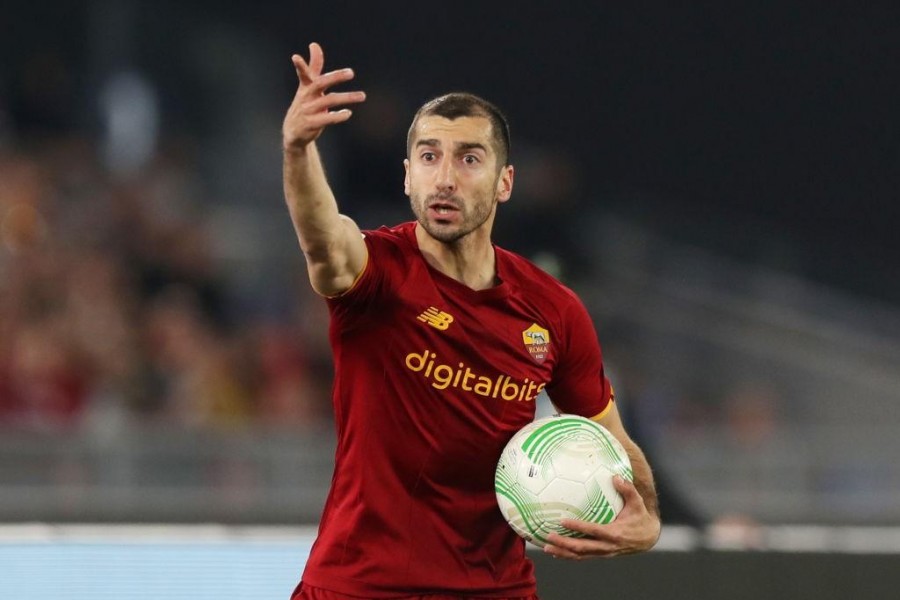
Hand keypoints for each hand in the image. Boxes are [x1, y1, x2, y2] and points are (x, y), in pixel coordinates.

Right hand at [282, 42, 365, 150]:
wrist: (293, 132)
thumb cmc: (305, 105)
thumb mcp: (308, 86)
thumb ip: (313, 67)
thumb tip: (314, 45)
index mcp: (305, 87)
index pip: (303, 74)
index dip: (300, 66)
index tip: (295, 57)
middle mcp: (305, 97)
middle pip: (320, 84)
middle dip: (335, 77)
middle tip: (351, 72)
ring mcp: (308, 111)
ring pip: (329, 101)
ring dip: (346, 97)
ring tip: (362, 96)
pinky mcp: (311, 124)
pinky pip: (326, 119)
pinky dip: (338, 116)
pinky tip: (348, 113)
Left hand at [543, 475, 660, 559]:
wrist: (648, 538)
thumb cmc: (640, 517)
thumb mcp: (637, 502)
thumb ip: (628, 489)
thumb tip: (615, 476)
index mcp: (615, 533)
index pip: (593, 531)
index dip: (578, 527)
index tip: (563, 521)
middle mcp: (607, 546)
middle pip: (582, 547)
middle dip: (564, 543)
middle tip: (548, 536)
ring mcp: (603, 552)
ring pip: (580, 556)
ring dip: (563, 553)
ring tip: (546, 548)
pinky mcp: (601, 555)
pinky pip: (583, 557)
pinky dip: (569, 556)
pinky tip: (556, 553)